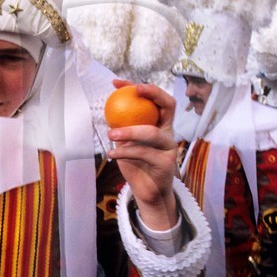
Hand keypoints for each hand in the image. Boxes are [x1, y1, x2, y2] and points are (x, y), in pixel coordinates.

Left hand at [107, 78, 179, 229]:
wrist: (147, 193)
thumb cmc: (136, 164)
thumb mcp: (127, 142)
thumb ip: (123, 126)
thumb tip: (107, 106)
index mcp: (161, 124)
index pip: (158, 99)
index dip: (142, 88)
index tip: (118, 83)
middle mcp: (168, 133)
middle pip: (168, 106)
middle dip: (152, 93)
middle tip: (132, 91)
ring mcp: (169, 148)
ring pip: (151, 133)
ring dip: (129, 131)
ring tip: (111, 133)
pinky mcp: (166, 163)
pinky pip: (143, 153)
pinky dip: (125, 151)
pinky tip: (112, 153)